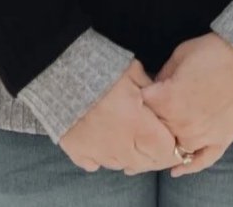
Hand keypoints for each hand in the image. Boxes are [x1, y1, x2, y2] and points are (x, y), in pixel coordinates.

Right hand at [58, 58, 181, 175]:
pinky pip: (96, 164)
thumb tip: (163, 102)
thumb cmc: (101, 67)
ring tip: (126, 133)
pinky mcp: (78, 152)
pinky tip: (104, 140)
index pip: (165, 150)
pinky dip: (102, 156)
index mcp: (137, 125)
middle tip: (148, 132)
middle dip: (152, 152)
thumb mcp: (134, 72)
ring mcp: (98, 152)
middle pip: (145, 163)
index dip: (170, 143)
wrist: (61, 69)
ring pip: (122, 165)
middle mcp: (120, 145)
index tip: (167, 132)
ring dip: (129, 154)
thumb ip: (152, 92)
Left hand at [139, 33, 232, 176]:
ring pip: (173, 150)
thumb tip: (154, 87)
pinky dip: (186, 168)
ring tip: (160, 137)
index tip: (141, 93)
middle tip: (150, 112)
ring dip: (165, 144)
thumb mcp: (181, 54)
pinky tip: (175, 171)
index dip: (140, 97)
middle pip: (154, 130)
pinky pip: (200, 162)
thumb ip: (163, 73)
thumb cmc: (214, 51)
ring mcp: (201, 137)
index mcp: (167, 100)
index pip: (140, 106)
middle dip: (149, 121)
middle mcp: (181, 124)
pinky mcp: (220, 142)